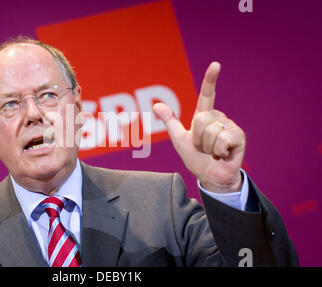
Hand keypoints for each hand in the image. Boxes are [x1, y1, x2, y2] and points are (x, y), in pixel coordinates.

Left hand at [153, 62, 245, 192]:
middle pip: (201, 119)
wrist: (211, 177)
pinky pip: (222, 139)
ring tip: (213, 152)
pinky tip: (223, 155)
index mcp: (205, 117)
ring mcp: (230, 126)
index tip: (216, 65)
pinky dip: (218, 151)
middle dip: (197, 138)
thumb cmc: (196, 159)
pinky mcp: (239, 137)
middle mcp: (219, 118)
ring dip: (207, 147)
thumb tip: (156, 105)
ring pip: (210, 130)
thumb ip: (170, 122)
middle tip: (203, 148)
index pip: (207, 95)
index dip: (210, 80)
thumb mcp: (179, 140)